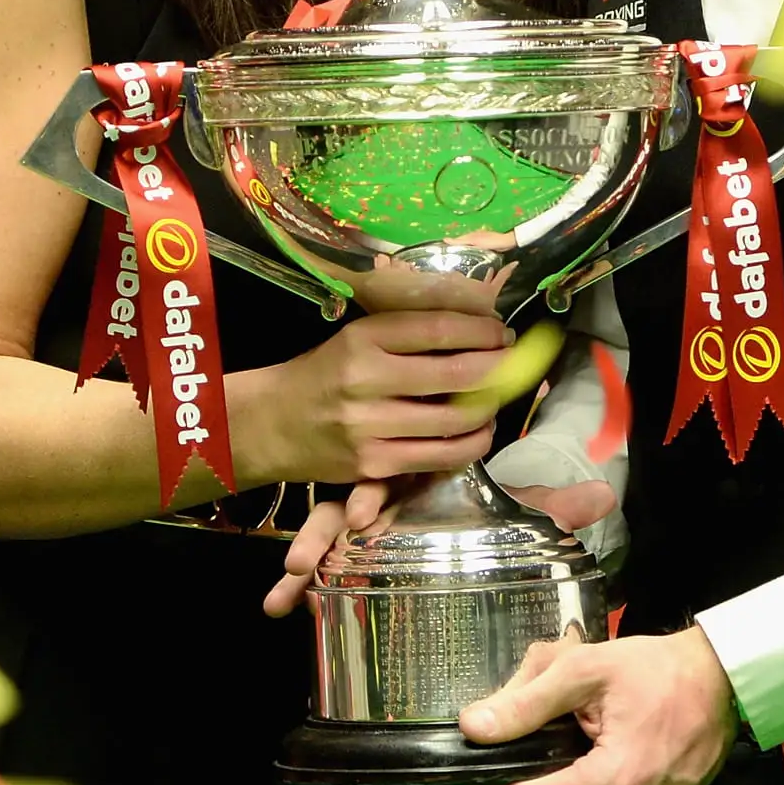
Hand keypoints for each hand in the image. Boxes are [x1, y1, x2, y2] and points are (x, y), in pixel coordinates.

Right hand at [229, 290, 513, 499]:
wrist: (273, 423)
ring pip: (454, 421)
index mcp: (363, 338)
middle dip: (496, 369)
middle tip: (510, 364)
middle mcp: (364, 379)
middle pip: (454, 375)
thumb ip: (410, 330)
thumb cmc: (327, 373)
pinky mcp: (372, 465)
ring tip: (496, 399)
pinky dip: (470, 445)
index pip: (438, 329)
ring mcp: (368, 427)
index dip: (481, 331)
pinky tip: (478, 433)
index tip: (502, 333)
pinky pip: (439, 458)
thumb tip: (480, 319)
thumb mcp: (358, 337)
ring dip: (488, 409)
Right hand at [261, 457, 614, 617]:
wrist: (455, 515)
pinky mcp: (349, 554)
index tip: (361, 510)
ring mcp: (360, 527)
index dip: (373, 490)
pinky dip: (295, 586)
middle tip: (306, 557)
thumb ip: (551, 505)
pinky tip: (277, 607)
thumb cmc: (473, 507)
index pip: (391, 474)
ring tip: (286, 587)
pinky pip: (318, 566)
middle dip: (324, 531)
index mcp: (418, 478)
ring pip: (325, 533)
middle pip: (346, 505)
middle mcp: (384, 498)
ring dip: (304, 557)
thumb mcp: (511, 509)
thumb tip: (605, 495)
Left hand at [457, 629, 738, 784]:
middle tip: (536, 724)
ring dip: (564, 776)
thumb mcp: (584, 669)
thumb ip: (525, 703)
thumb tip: (473, 728)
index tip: (462, 767)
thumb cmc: (656, 669)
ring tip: (578, 730)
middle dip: (533, 767)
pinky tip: (603, 751)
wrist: (723, 681)